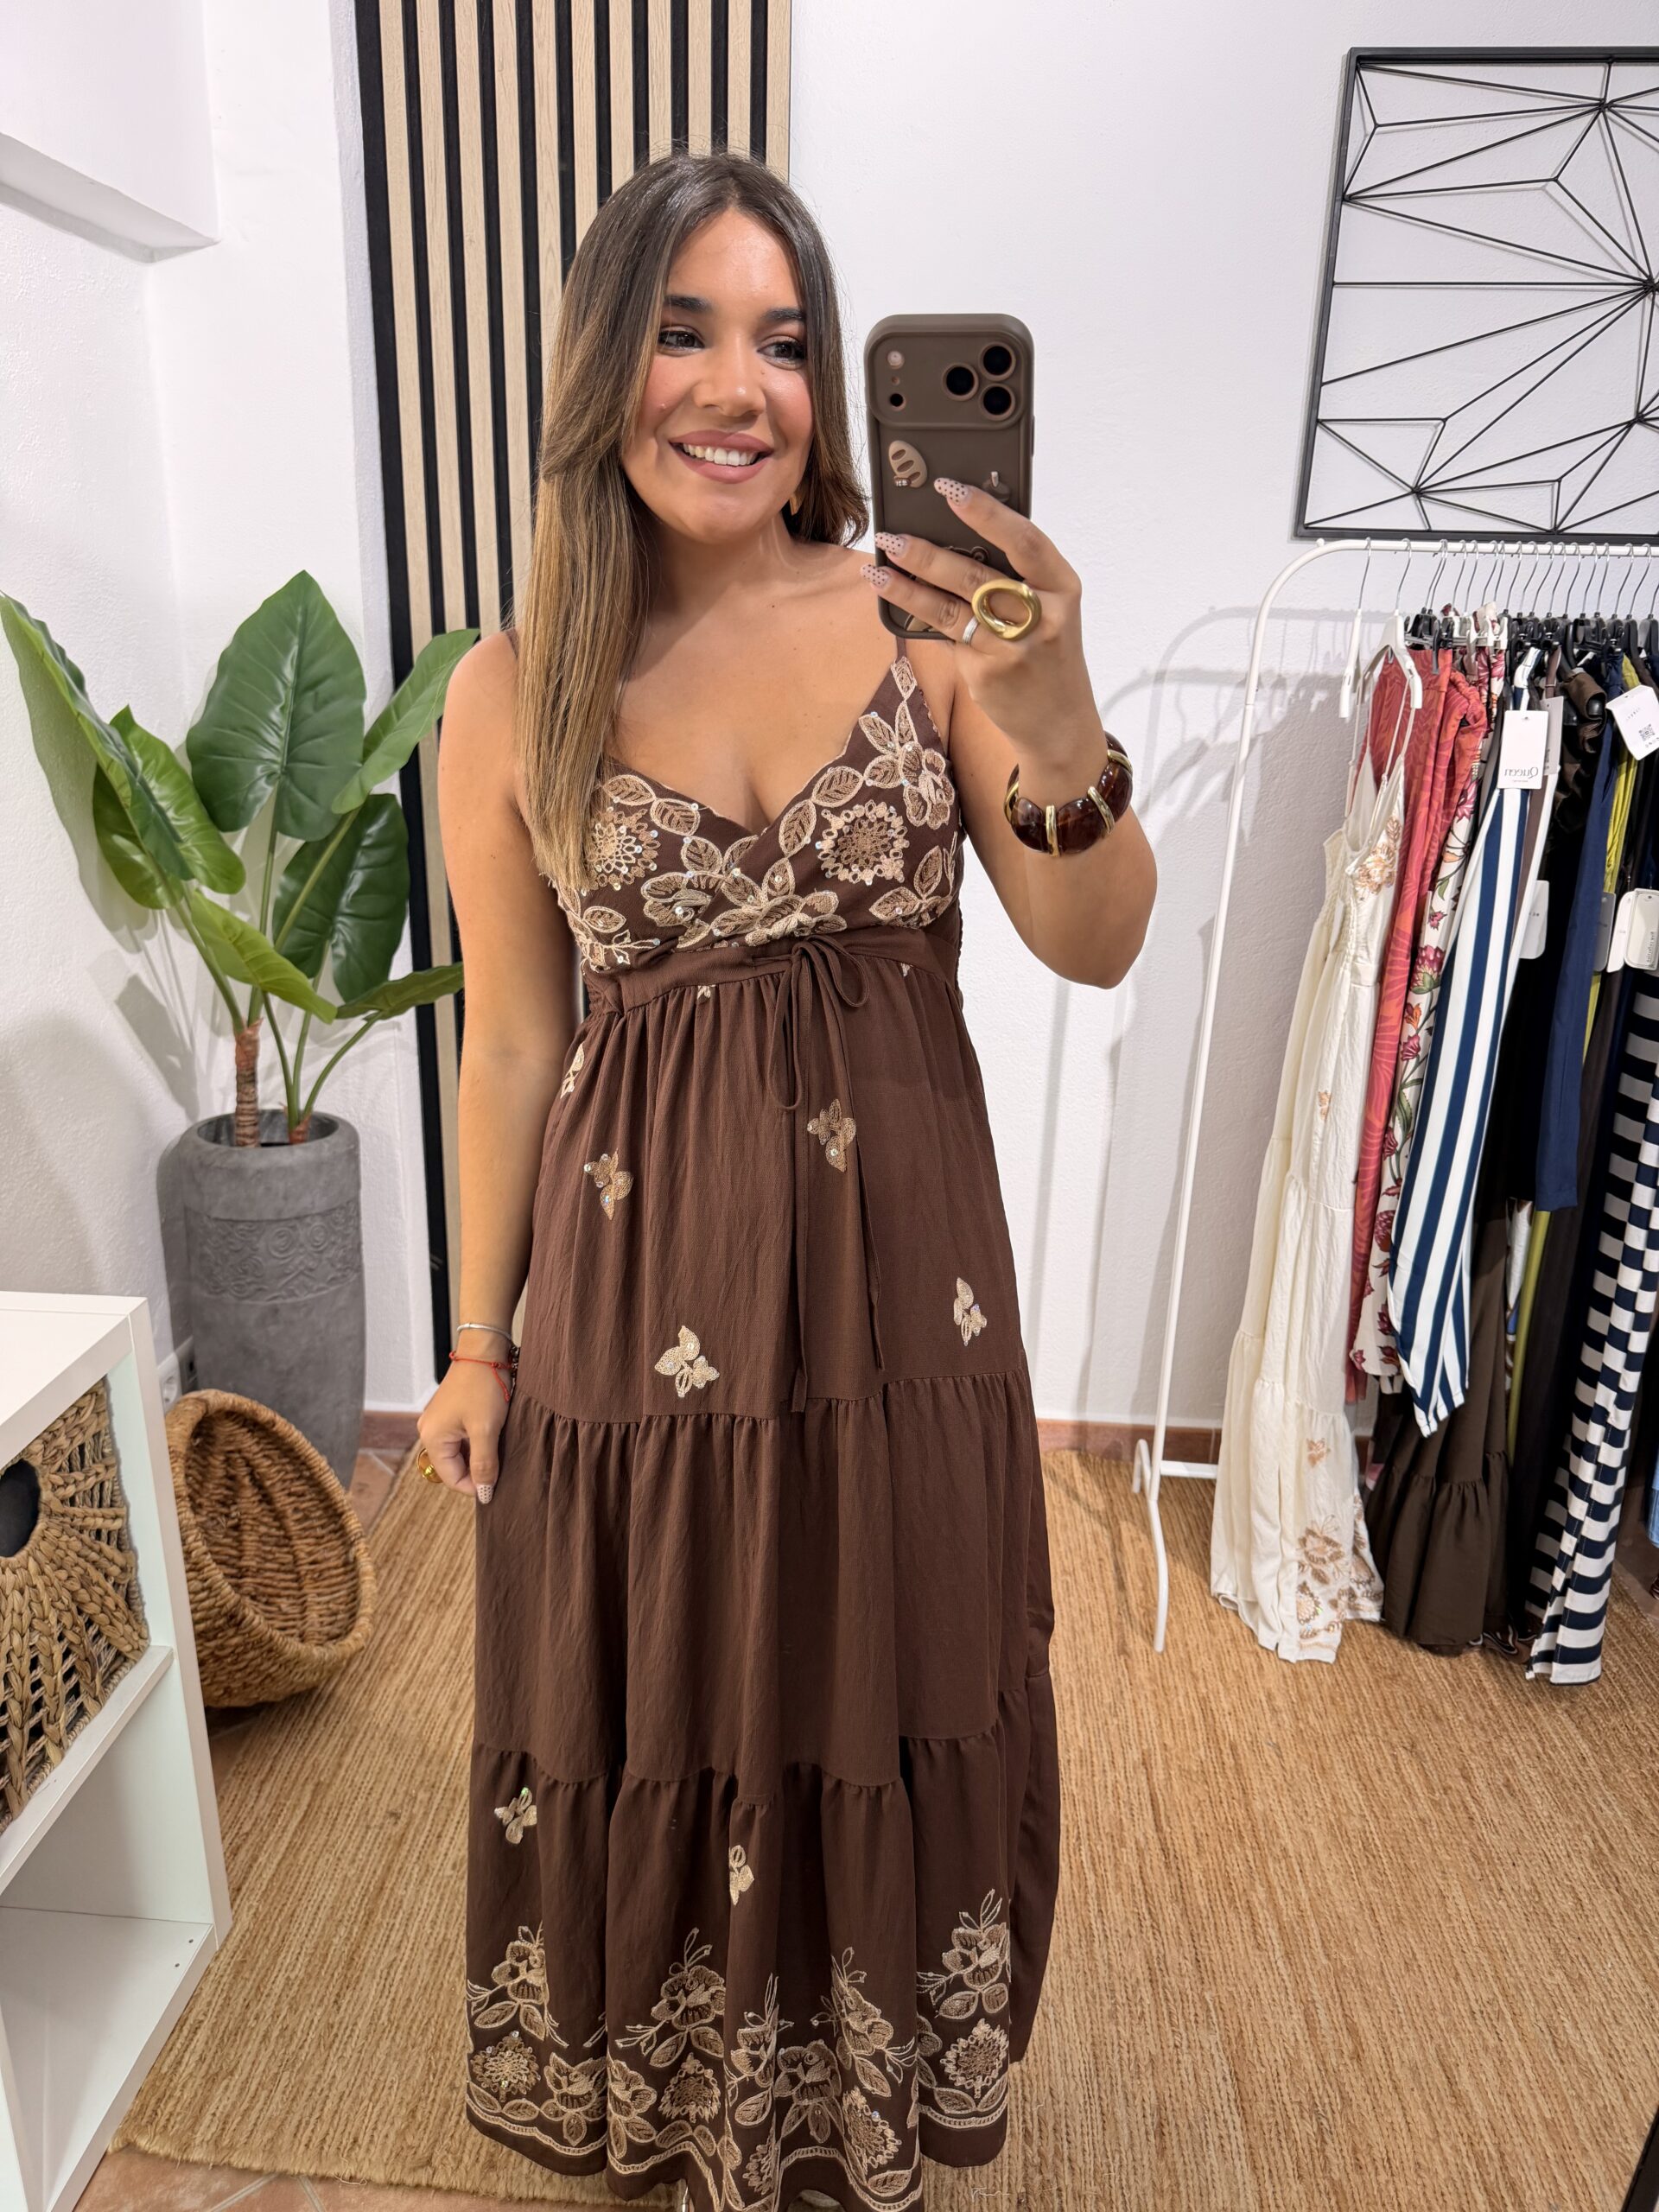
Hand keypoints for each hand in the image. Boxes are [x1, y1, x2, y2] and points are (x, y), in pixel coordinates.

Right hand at [417, 1362, 507, 1502]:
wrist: (484, 1350)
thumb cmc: (483, 1386)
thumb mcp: (486, 1430)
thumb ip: (484, 1465)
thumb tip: (483, 1494)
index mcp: (432, 1438)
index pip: (450, 1479)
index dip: (475, 1486)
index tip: (498, 1485)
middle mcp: (429, 1431)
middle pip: (453, 1467)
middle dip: (476, 1470)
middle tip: (501, 1464)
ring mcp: (438, 1421)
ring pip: (459, 1453)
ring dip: (478, 1456)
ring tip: (498, 1447)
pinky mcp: (449, 1413)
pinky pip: (460, 1438)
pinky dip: (476, 1442)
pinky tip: (492, 1436)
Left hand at [861, 477, 1099, 763]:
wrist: (1060, 721)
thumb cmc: (1050, 651)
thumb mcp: (1051, 607)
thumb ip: (1018, 575)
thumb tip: (956, 535)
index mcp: (1063, 587)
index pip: (1025, 540)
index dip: (986, 512)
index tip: (950, 489)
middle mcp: (1043, 618)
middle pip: (976, 576)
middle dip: (927, 554)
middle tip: (892, 536)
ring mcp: (1012, 650)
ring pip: (950, 610)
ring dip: (908, 589)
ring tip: (877, 571)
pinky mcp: (985, 675)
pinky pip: (945, 638)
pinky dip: (919, 620)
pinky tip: (896, 606)